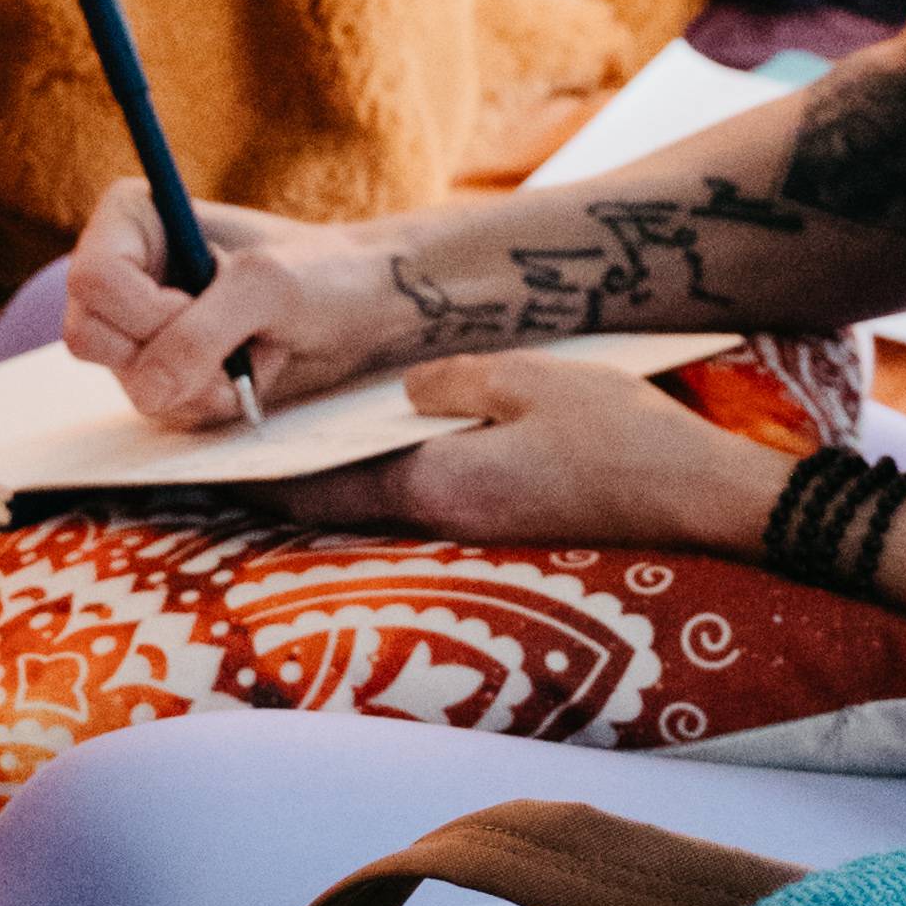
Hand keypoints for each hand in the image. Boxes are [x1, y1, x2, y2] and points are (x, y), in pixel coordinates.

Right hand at [61, 188, 409, 429]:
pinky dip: (207, 403)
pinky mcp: (161, 369)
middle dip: (167, 357)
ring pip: (127, 382)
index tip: (199, 306)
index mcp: (133, 219)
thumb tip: (145, 391)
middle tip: (230, 344)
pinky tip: (245, 377)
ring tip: (251, 357)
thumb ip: (201, 333)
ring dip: (197, 385)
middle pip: (92, 338)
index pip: (92, 280)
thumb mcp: (267, 287)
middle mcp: (123, 270)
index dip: (143, 311)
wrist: (361, 307)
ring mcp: (139, 326)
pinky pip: (158, 408)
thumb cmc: (320, 272)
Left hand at [275, 350, 776, 553]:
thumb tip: (405, 390)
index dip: (260, 473)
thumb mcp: (530, 379)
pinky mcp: (501, 519)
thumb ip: (454, 381)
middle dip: (284, 478)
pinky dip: (384, 472)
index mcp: (435, 485)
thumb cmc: (619, 434)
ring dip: (334, 476)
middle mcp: (442, 517)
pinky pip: (420, 496)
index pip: (319, 487)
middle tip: (237, 439)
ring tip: (294, 436)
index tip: (210, 455)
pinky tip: (384, 438)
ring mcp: (473, 525)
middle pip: (338, 503)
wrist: (695, 493)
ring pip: (377, 501)